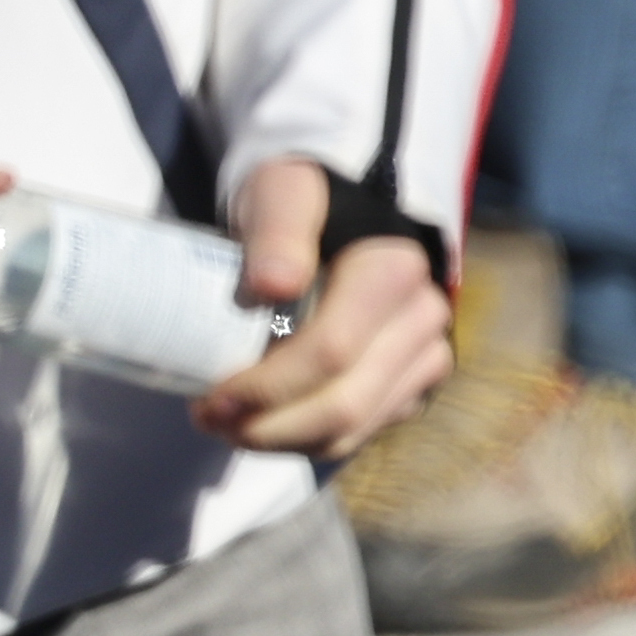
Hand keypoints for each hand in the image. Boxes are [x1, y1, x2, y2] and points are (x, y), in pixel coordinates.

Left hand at [188, 156, 452, 458]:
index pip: (330, 351)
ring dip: (283, 441)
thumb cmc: (304, 202)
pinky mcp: (414, 386)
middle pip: (344, 403)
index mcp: (395, 272)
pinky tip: (266, 424)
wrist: (341, 216)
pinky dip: (306, 441)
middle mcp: (423, 321)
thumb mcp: (283, 194)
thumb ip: (279, 231)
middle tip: (209, 419)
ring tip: (229, 426)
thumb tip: (273, 285)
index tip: (210, 396)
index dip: (267, 386)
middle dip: (269, 425)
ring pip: (352, 429)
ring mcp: (425, 358)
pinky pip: (359, 434)